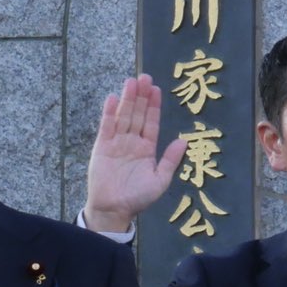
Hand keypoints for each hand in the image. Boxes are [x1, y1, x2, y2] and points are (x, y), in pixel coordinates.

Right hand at [84, 75, 183, 233]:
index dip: (154, 106)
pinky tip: (113, 98)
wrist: (114, 210)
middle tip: (145, 76)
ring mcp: (117, 143)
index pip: (151, 122)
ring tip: (131, 82)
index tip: (157, 89)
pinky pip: (106, 127)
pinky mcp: (102, 147)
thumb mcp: (160, 180)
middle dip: (141, 96)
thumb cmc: (138, 198)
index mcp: (147, 148)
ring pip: (123, 116)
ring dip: (127, 99)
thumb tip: (184, 141)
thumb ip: (170, 160)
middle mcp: (132, 142)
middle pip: (137, 114)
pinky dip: (109, 113)